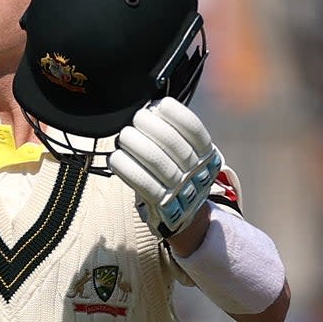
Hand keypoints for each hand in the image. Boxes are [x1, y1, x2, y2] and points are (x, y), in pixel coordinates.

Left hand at [107, 97, 222, 238]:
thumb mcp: (187, 154)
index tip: (158, 105)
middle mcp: (197, 171)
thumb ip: (173, 132)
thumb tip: (150, 108)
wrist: (185, 216)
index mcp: (206, 154)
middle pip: (172, 142)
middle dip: (149, 124)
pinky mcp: (163, 205)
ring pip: (156, 160)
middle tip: (136, 118)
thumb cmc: (177, 174)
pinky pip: (143, 183)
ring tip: (124, 135)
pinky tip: (116, 158)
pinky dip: (126, 167)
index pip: (194, 129)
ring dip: (135, 143)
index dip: (176, 113)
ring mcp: (181, 189)